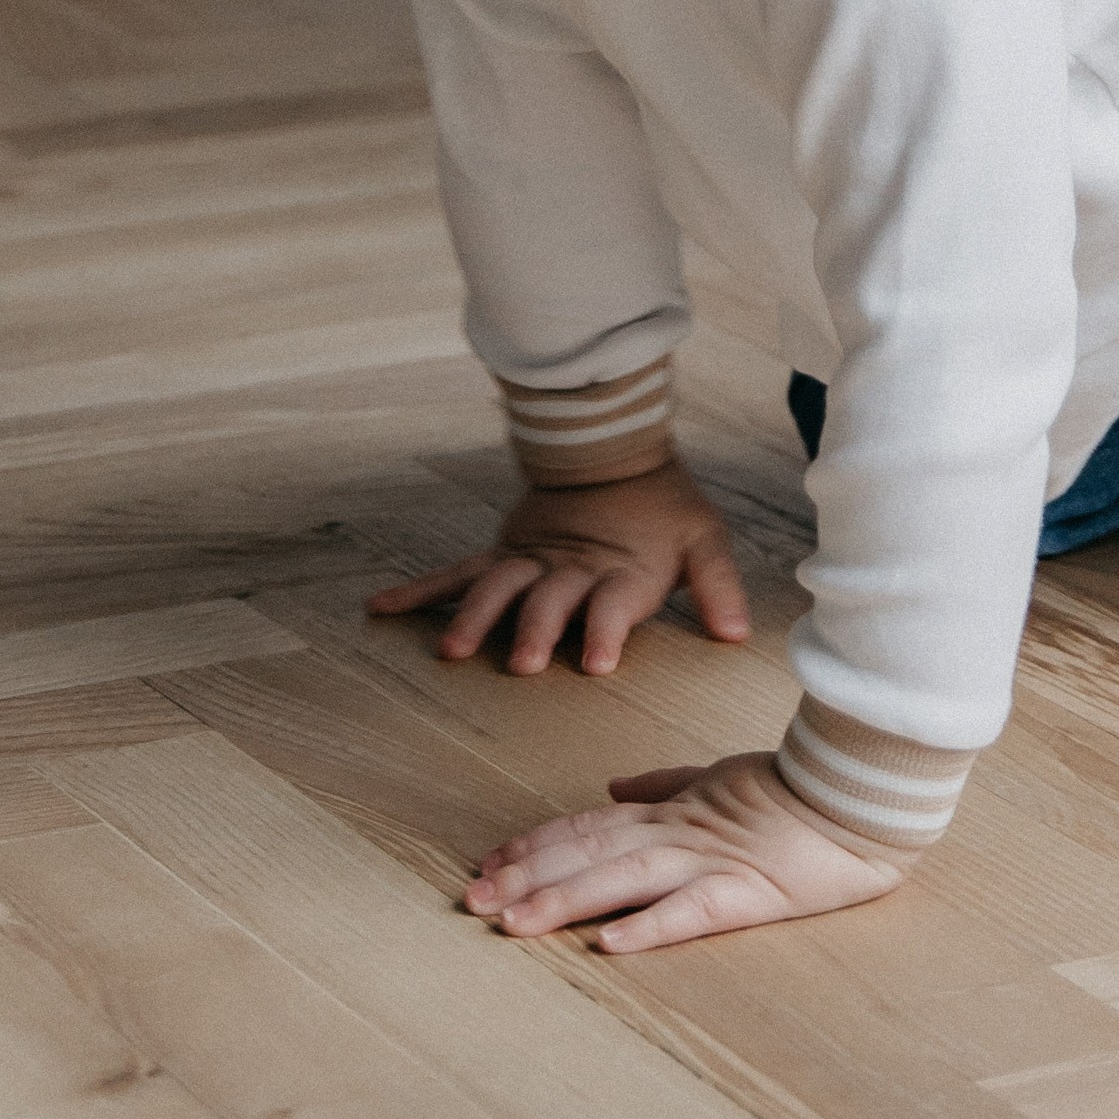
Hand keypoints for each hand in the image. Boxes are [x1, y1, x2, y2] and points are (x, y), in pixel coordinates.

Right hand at [366, 462, 749, 675]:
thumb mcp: (701, 541)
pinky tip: (379, 608)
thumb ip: (717, 587)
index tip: (598, 662)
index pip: (612, 604)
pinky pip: (456, 573)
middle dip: (537, 630)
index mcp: (619, 572)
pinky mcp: (503, 553)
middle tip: (522, 664)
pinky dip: (418, 591)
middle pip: (549, 600)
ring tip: (452, 652)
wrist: (615, 454)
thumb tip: (739, 634)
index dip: (607, 629)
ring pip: (497, 588)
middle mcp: (570, 569)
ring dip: (476, 617)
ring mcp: (530, 561)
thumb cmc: (662, 511)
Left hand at [464, 752, 910, 949]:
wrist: (860, 792)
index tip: (488, 860)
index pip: (589, 823)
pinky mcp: (746, 891)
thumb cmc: (794, 788)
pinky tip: (607, 945)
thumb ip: (663, 782)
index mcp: (671, 808)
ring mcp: (710, 860)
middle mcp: (677, 831)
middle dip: (527, 876)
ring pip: (622, 880)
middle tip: (471, 899)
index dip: (536, 842)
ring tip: (513, 923)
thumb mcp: (718, 775)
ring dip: (563, 901)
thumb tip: (612, 783)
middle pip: (589, 852)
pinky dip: (648, 928)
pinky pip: (690, 912)